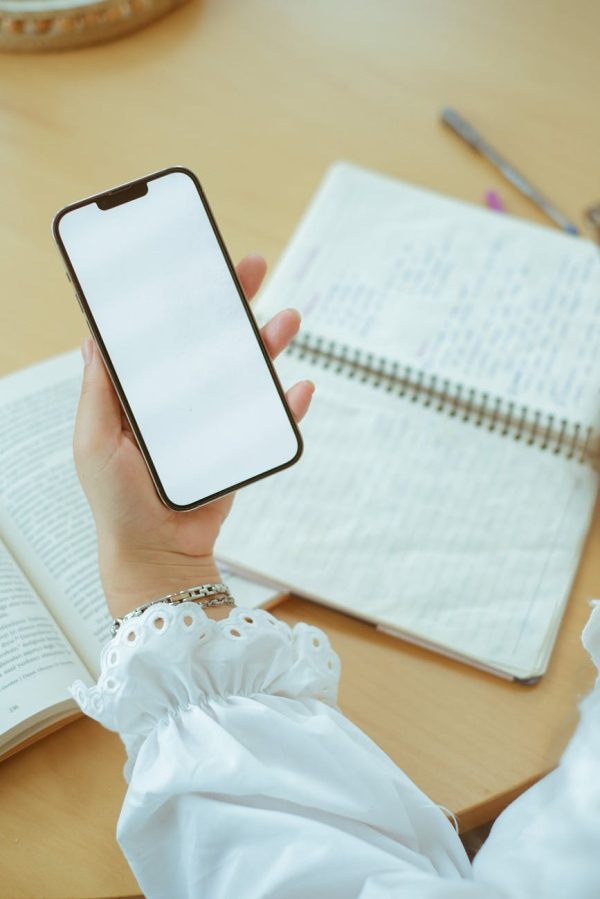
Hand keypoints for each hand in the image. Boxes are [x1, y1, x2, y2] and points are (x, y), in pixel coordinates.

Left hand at [74, 254, 313, 619]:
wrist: (158, 555)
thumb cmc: (117, 503)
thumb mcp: (95, 442)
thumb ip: (99, 391)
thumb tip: (94, 335)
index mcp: (144, 391)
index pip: (162, 333)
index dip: (175, 297)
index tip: (188, 261)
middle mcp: (181, 396)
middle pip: (210, 339)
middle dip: (231, 301)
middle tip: (252, 267)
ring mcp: (213, 419)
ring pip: (245, 370)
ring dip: (268, 343)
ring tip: (288, 320)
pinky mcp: (239, 444)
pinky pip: (269, 418)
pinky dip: (287, 405)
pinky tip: (298, 388)